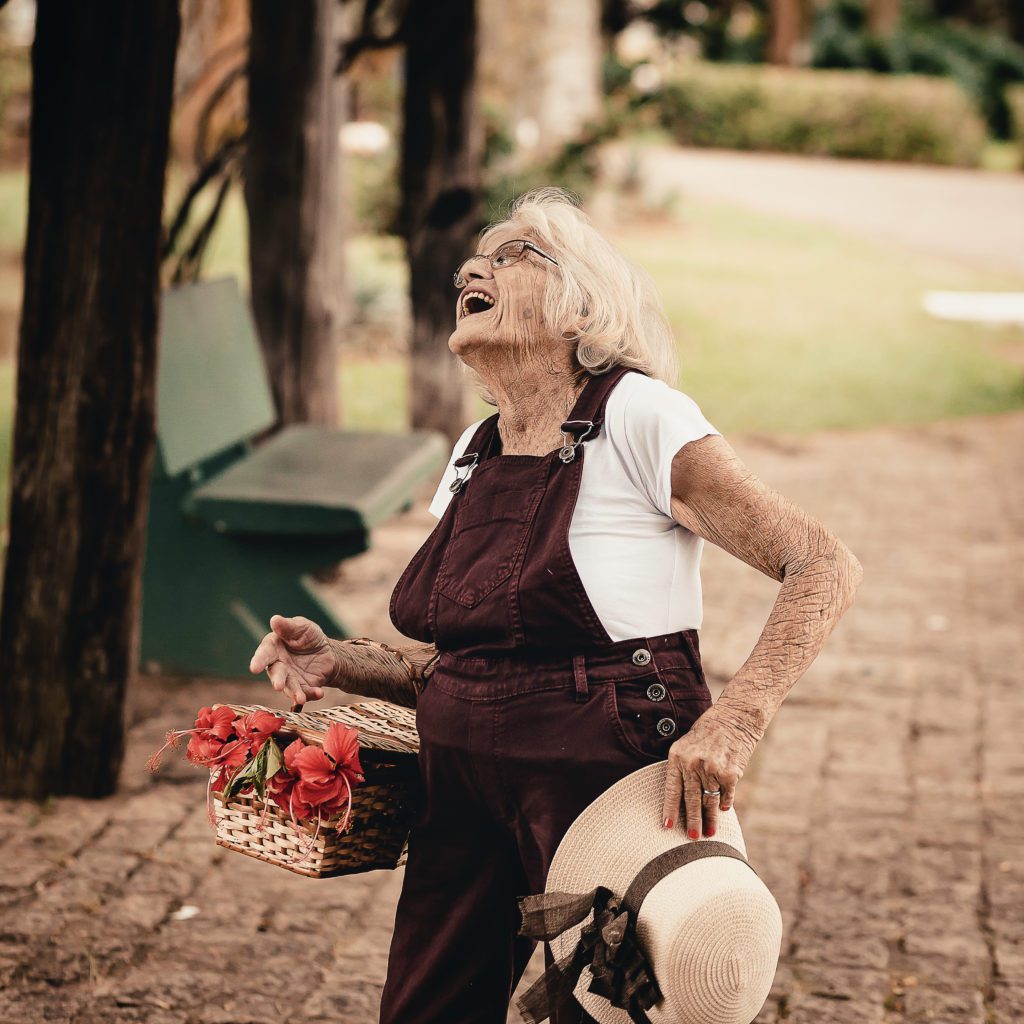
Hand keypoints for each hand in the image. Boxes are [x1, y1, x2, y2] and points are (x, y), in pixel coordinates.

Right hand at [248, 614, 339, 706]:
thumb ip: (288, 626)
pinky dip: (312, 694)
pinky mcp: (302, 688)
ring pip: (289, 687)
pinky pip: (306, 693)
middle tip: (278, 686)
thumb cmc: (309, 636)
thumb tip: (274, 620)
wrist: (328, 652)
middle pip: (275, 674)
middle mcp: (278, 665)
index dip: (259, 661)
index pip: (264, 654)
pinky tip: (319, 692)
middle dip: (277, 680)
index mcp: (273, 648)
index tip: (254, 668)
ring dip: (294, 692)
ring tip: (301, 697)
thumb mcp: (302, 627)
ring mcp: (290, 678)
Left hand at [661, 704, 756, 839]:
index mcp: (677, 756)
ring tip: (710, 833)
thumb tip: (683, 799)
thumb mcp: (688, 745)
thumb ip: (684, 768)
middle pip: (691, 800)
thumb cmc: (708, 732)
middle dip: (692, 821)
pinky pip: (726, 796)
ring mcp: (711, 770)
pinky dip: (725, 803)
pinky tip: (723, 809)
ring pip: (709, 801)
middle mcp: (693, 764)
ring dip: (710, 819)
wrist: (735, 717)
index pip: (671, 789)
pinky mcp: (730, 774)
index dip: (669, 810)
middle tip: (692, 837)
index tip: (667, 827)